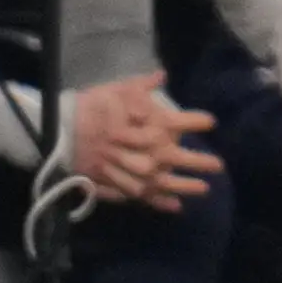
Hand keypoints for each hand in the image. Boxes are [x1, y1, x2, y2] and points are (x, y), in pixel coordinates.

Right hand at [68, 71, 224, 211]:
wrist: (63, 133)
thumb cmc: (93, 107)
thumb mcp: (118, 89)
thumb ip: (143, 86)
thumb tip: (162, 76)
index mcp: (152, 123)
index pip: (183, 121)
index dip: (198, 120)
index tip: (210, 122)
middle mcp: (150, 151)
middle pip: (181, 157)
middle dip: (200, 161)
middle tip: (218, 166)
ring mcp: (137, 172)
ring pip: (167, 182)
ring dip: (187, 186)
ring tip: (204, 189)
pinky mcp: (122, 186)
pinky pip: (146, 196)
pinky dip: (161, 202)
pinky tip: (176, 206)